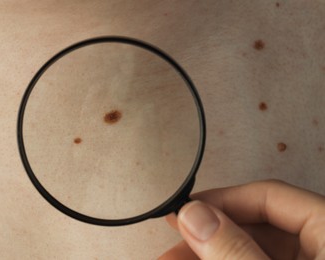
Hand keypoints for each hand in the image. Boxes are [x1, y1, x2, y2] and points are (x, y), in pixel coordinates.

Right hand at [159, 180, 324, 258]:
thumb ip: (237, 251)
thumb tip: (196, 217)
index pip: (269, 195)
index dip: (221, 200)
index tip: (186, 210)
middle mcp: (323, 244)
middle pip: (256, 225)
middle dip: (208, 235)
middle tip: (174, 245)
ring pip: (250, 249)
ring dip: (209, 254)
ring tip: (173, 259)